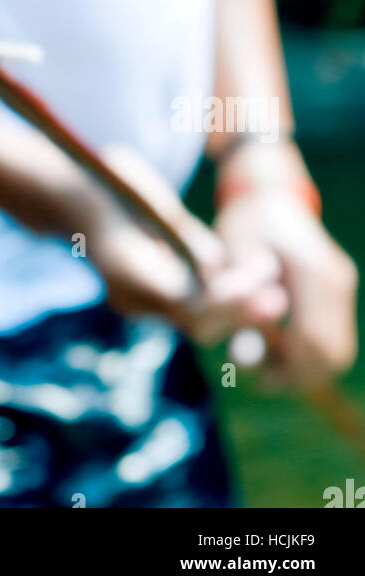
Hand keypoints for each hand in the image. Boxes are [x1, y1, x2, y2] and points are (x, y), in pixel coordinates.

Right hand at [61, 145, 286, 344]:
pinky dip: (215, 295)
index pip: (185, 303)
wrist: (63, 193)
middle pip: (193, 321)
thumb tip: (218, 266)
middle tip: (276, 295)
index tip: (258, 279)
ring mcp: (133, 299)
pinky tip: (240, 277)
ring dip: (232, 305)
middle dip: (237, 310)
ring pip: (192, 317)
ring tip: (269, 286)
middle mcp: (128, 294)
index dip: (227, 297)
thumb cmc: (105, 180)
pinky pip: (186, 304)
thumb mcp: (147, 194)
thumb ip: (183, 234)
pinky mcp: (143, 294)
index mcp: (124, 268)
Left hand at [213, 145, 357, 386]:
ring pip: (338, 351)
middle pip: (331, 352)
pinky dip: (313, 355)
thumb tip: (268, 312)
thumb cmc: (246, 221)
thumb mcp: (233, 242)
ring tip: (272, 371)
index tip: (259, 374)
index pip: (312, 339)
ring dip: (308, 369)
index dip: (287, 366)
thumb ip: (242, 278)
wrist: (270, 195)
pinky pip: (336, 338)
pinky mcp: (340, 293)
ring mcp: (343, 286)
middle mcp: (337, 280)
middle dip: (298, 375)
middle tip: (264, 379)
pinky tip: (283, 354)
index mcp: (315, 270)